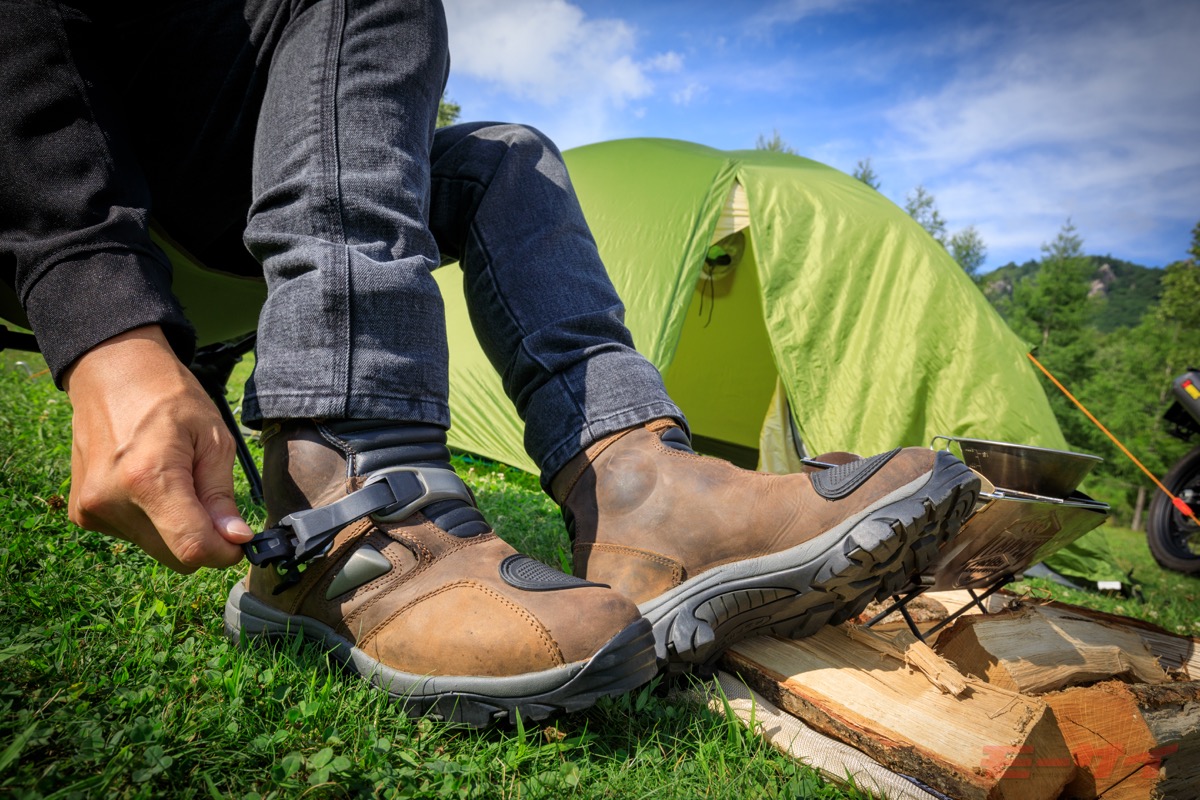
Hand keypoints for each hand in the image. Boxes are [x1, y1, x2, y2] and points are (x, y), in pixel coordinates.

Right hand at [63, 325, 252, 571]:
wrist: (112, 373)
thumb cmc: (169, 397)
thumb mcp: (213, 438)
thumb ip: (221, 495)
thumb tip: (235, 539)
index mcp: (147, 479)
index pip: (191, 548)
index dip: (223, 553)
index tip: (239, 542)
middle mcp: (111, 501)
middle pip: (174, 556)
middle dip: (201, 538)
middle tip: (208, 498)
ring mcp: (91, 509)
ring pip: (155, 548)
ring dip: (174, 527)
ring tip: (173, 478)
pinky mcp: (82, 513)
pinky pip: (133, 536)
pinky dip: (150, 519)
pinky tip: (148, 481)